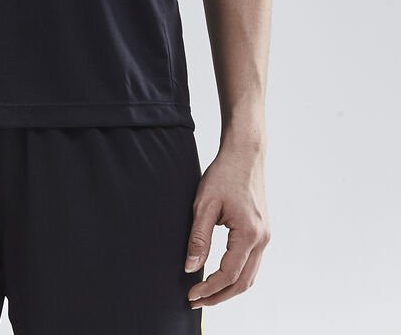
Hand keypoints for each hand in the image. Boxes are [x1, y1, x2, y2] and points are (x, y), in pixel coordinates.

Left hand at [184, 137, 270, 308]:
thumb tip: (191, 268)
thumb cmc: (224, 175)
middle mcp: (262, 239)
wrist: (245, 155)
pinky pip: (251, 264)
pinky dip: (236, 276)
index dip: (209, 288)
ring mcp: (265, 237)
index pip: (228, 274)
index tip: (191, 294)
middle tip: (195, 301)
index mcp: (249, 233)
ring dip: (228, 289)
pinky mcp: (262, 233)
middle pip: (243, 283)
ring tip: (205, 294)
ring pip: (249, 276)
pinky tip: (220, 277)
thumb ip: (198, 237)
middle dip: (219, 297)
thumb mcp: (204, 204)